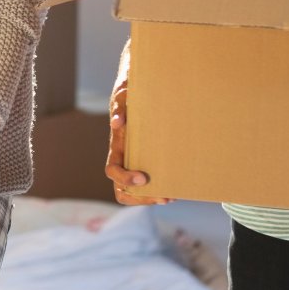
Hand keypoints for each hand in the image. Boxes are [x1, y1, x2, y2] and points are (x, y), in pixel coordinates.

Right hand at [105, 74, 169, 205]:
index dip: (124, 178)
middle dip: (140, 197)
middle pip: (121, 189)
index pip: (112, 170)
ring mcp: (136, 162)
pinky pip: (152, 184)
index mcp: (117, 146)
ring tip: (171, 197)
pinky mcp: (150, 162)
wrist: (140, 91)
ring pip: (135, 191)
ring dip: (151, 198)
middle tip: (162, 196)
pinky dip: (162, 190)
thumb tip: (117, 123)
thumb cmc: (130, 94)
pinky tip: (176, 190)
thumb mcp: (123, 96)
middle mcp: (124, 158)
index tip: (143, 178)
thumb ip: (119, 107)